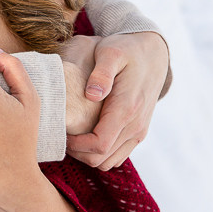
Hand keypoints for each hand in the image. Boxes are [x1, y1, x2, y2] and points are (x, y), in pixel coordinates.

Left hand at [66, 31, 169, 169]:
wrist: (153, 53)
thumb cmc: (126, 50)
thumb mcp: (110, 53)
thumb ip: (102, 73)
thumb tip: (92, 94)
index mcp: (126, 109)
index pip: (99, 144)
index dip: (75, 145)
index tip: (60, 131)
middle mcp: (135, 126)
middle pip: (102, 159)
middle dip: (77, 152)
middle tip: (60, 134)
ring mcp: (138, 131)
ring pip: (110, 161)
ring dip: (88, 155)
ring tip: (70, 135)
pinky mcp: (138, 131)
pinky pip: (118, 154)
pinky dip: (100, 153)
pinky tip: (84, 135)